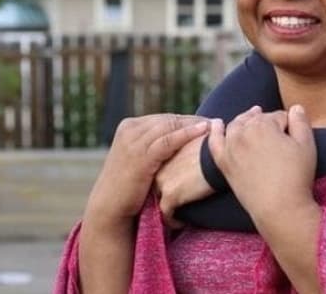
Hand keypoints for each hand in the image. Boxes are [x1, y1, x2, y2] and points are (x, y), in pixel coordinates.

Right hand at [83, 113, 209, 226]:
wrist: (109, 206)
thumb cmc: (128, 186)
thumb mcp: (139, 158)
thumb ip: (153, 145)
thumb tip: (178, 138)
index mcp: (130, 126)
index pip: (164, 119)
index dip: (187, 119)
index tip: (208, 121)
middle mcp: (130, 129)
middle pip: (169, 120)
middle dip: (194, 120)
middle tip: (216, 121)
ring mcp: (134, 141)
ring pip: (170, 126)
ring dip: (195, 124)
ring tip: (215, 124)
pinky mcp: (141, 155)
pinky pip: (168, 140)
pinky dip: (187, 133)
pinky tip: (204, 131)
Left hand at [153, 126, 216, 227]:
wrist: (218, 155)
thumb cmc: (215, 147)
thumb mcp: (200, 144)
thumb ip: (194, 149)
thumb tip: (204, 148)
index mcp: (166, 153)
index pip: (162, 171)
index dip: (171, 179)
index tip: (179, 187)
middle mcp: (159, 167)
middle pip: (157, 186)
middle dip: (166, 194)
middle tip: (177, 203)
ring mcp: (163, 182)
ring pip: (159, 200)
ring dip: (168, 208)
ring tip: (178, 215)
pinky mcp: (170, 196)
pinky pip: (167, 214)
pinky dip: (173, 220)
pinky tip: (182, 223)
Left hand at [210, 105, 322, 293]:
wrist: (279, 208)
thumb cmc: (296, 176)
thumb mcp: (307, 144)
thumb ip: (301, 121)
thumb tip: (295, 108)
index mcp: (264, 124)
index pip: (279, 116)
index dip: (290, 126)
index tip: (294, 141)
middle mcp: (243, 132)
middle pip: (257, 119)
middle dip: (269, 123)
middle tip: (280, 137)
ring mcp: (230, 147)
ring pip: (237, 126)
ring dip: (246, 121)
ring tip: (254, 122)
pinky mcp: (223, 163)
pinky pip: (214, 141)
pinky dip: (215, 131)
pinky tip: (216, 124)